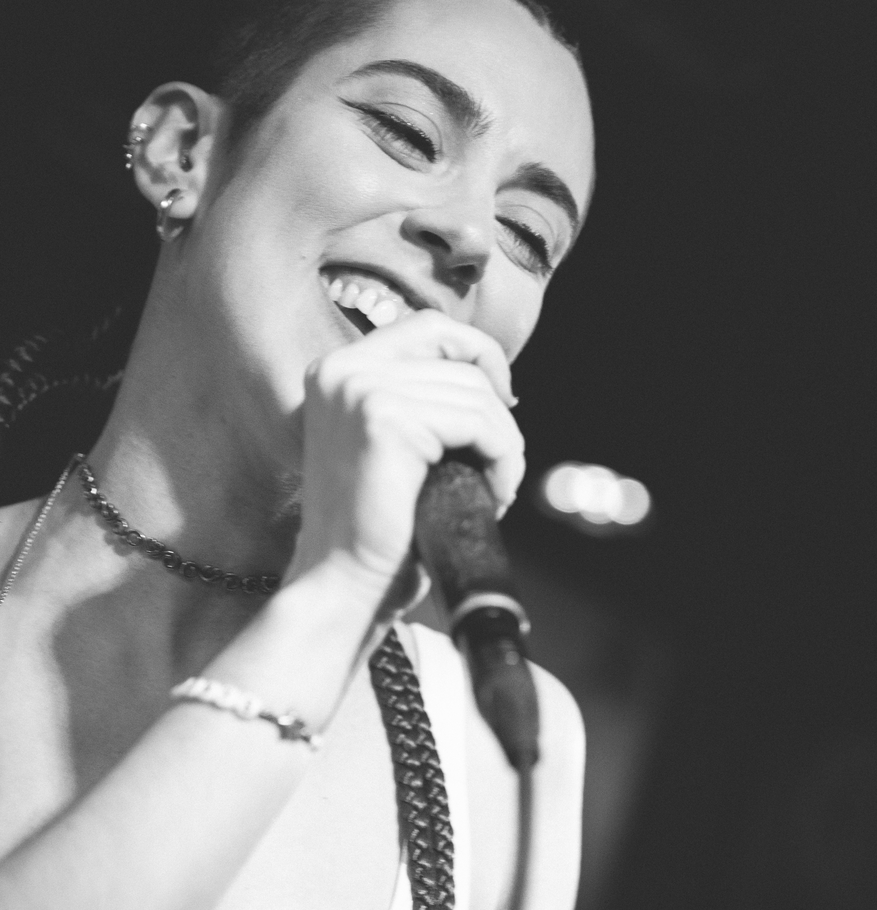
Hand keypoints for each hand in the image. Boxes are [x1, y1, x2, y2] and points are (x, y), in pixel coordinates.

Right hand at [286, 310, 523, 591]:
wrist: (343, 583)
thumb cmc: (377, 526)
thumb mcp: (394, 443)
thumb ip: (422, 398)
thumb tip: (494, 377)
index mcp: (338, 368)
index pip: (431, 326)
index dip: (480, 353)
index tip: (504, 399)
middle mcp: (343, 369)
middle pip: (461, 364)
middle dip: (498, 417)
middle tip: (500, 469)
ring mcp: (360, 390)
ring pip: (477, 395)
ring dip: (504, 445)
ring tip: (494, 489)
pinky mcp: (385, 420)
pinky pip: (479, 423)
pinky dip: (504, 459)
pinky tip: (495, 494)